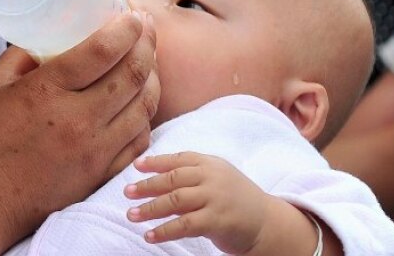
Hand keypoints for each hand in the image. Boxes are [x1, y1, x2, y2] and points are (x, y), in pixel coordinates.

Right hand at [0, 10, 159, 244]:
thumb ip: (22, 55)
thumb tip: (51, 32)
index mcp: (47, 93)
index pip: (102, 51)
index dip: (126, 28)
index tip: (133, 14)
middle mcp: (77, 121)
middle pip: (132, 74)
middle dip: (147, 43)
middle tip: (146, 26)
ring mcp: (94, 150)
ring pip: (144, 105)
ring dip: (153, 76)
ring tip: (148, 57)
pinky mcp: (101, 173)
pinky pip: (140, 138)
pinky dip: (146, 114)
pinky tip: (140, 98)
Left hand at [125, 152, 282, 253]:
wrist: (266, 221)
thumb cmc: (236, 199)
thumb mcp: (218, 178)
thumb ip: (194, 175)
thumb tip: (156, 177)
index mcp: (211, 163)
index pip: (178, 159)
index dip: (156, 162)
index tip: (136, 166)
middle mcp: (213, 177)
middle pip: (173, 178)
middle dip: (147, 185)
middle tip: (127, 192)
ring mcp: (215, 198)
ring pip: (175, 201)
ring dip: (150, 209)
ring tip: (132, 215)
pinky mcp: (217, 220)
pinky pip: (184, 225)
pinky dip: (164, 230)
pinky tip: (150, 235)